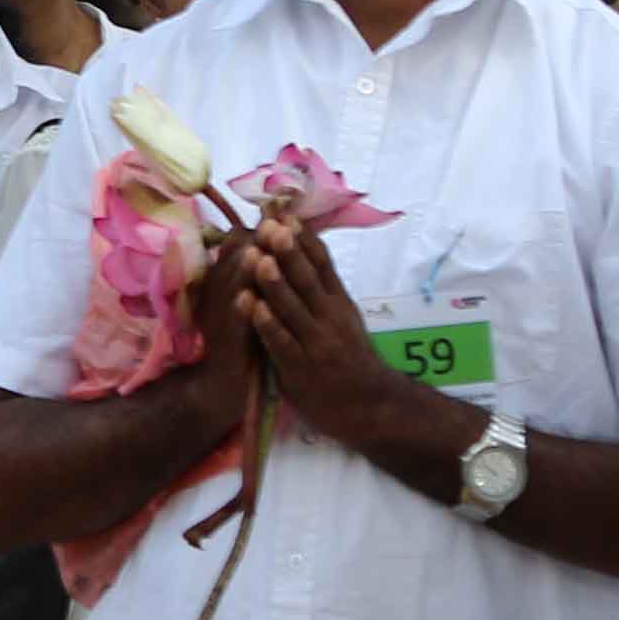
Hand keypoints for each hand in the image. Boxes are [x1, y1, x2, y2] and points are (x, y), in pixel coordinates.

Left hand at [225, 215, 427, 453]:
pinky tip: (252, 305)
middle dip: (288, 252)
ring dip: (273, 282)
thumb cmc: (347, 356)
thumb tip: (301, 248)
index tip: (286, 214)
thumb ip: (322, 287)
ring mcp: (315, 342)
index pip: (322, 264)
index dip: (303, 239)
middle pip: (307, 280)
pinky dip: (266, 323)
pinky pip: (281, 342)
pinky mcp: (299, 366)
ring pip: (292, 308)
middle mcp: (329, 317)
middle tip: (270, 225)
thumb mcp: (342, 316)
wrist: (367, 404)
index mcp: (338, 302)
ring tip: (256, 258)